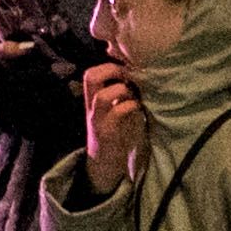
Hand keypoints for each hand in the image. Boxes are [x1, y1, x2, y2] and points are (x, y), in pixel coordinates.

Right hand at [82, 61, 146, 190]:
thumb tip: (141, 77)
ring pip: (102, 95)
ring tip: (135, 96)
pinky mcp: (107, 134)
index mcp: (93, 99)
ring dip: (122, 91)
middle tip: (131, 77)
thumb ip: (121, 96)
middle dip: (112, 70)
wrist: (105, 165)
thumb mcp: (116, 112)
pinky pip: (117, 113)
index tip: (129, 69)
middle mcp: (91, 107)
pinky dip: (130, 106)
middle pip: (90, 76)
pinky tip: (140, 109)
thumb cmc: (117, 136)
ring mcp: (97, 120)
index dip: (109, 65)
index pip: (92, 72)